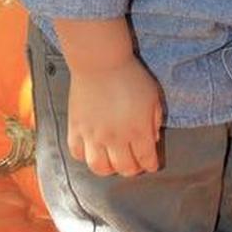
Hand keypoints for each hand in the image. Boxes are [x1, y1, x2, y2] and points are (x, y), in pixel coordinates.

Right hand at [67, 56, 162, 176]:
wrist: (101, 62)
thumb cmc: (130, 75)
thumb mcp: (153, 96)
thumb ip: (155, 120)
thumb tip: (152, 139)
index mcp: (138, 131)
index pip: (146, 160)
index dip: (151, 165)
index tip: (151, 164)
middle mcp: (116, 138)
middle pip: (124, 168)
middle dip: (133, 170)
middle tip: (133, 163)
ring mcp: (93, 135)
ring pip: (99, 168)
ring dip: (108, 169)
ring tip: (112, 161)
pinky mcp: (76, 128)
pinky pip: (77, 153)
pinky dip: (84, 156)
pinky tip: (91, 150)